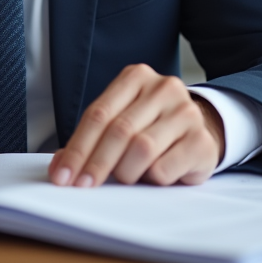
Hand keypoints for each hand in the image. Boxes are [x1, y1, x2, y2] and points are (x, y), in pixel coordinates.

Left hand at [49, 64, 224, 187]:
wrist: (200, 130)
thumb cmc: (151, 126)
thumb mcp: (120, 122)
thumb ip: (90, 139)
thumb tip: (59, 166)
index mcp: (136, 77)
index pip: (98, 114)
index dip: (78, 148)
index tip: (63, 175)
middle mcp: (163, 88)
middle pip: (119, 130)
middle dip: (95, 163)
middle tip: (82, 185)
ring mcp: (187, 113)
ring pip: (141, 149)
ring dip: (126, 171)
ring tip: (126, 176)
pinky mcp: (202, 141)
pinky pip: (164, 167)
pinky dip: (151, 178)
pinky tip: (152, 175)